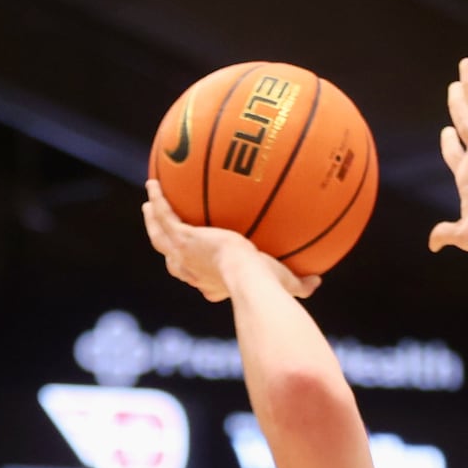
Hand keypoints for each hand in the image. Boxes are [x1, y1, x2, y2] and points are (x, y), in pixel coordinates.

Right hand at [142, 181, 320, 302]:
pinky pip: (163, 214)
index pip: (202, 282)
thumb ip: (302, 283)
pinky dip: (157, 200)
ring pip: (159, 237)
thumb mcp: (286, 282)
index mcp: (214, 284)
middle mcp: (194, 272)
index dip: (199, 277)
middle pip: (173, 262)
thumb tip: (318, 281)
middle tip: (163, 234)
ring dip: (153, 222)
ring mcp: (184, 255)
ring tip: (149, 206)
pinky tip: (154, 183)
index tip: (202, 271)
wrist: (248, 276)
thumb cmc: (268, 284)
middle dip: (167, 247)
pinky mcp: (181, 238)